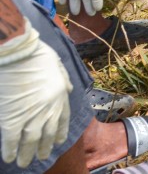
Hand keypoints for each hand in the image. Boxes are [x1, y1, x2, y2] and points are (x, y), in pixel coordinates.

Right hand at [0, 21, 72, 166]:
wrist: (19, 53)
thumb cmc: (36, 55)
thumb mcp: (58, 65)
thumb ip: (64, 78)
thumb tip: (69, 88)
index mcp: (61, 95)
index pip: (63, 119)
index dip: (60, 132)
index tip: (58, 141)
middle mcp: (49, 108)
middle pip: (48, 133)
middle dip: (45, 147)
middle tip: (42, 156)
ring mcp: (31, 114)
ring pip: (31, 141)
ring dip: (28, 154)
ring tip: (25, 163)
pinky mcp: (11, 118)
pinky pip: (11, 140)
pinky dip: (11, 150)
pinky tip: (9, 158)